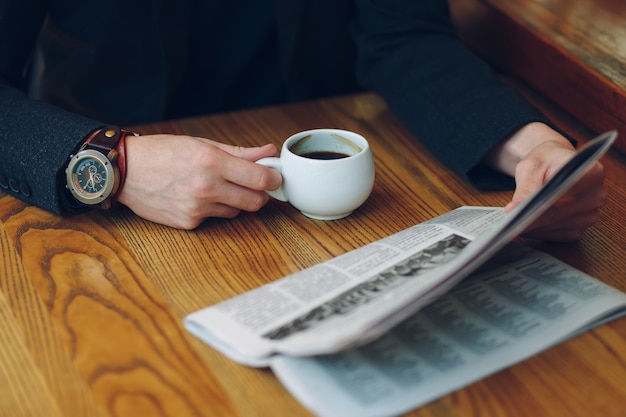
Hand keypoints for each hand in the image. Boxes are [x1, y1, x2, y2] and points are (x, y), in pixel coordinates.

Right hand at [116, 134, 281, 228]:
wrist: (124, 171)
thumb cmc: (161, 152)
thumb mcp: (201, 143)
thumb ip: (239, 152)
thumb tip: (268, 152)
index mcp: (211, 161)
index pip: (260, 179)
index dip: (274, 179)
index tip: (275, 177)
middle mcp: (206, 187)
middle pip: (255, 202)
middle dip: (259, 194)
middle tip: (252, 185)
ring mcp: (197, 208)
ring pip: (236, 211)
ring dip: (234, 201)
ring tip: (214, 186)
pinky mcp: (188, 223)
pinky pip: (214, 218)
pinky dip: (212, 209)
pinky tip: (195, 196)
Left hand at [486, 123, 606, 241]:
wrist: (553, 165)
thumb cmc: (545, 162)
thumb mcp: (531, 167)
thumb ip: (525, 189)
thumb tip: (514, 210)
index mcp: (592, 172)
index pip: (567, 191)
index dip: (542, 202)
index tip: (521, 211)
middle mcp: (595, 195)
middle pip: (559, 212)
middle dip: (531, 218)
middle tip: (507, 222)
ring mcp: (589, 215)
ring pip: (554, 226)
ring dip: (532, 226)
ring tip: (512, 222)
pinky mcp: (578, 228)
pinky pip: (554, 235)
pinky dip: (537, 231)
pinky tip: (524, 225)